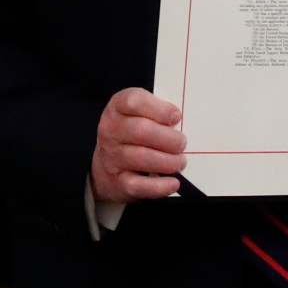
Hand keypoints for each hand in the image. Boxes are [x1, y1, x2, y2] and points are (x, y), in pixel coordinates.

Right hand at [91, 88, 185, 205]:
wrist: (105, 166)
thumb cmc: (131, 135)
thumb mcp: (138, 114)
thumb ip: (157, 112)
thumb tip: (180, 121)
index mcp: (117, 107)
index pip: (134, 101)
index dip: (159, 109)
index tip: (176, 117)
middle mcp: (110, 130)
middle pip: (141, 130)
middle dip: (168, 138)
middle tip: (182, 144)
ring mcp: (112, 157)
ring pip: (141, 157)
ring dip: (167, 161)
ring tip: (180, 162)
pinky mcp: (117, 182)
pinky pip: (139, 185)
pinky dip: (159, 186)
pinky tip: (173, 183)